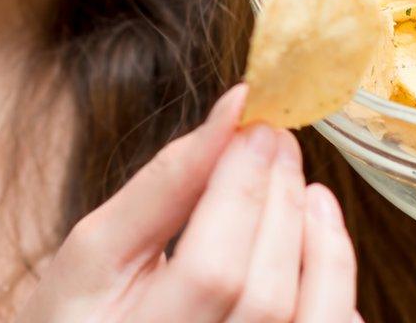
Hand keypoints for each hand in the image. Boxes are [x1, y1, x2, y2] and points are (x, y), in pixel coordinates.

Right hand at [17, 84, 359, 322]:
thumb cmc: (79, 309)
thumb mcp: (98, 248)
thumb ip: (164, 185)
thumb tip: (233, 111)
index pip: (211, 272)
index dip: (242, 193)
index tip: (255, 127)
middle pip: (266, 298)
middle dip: (282, 207)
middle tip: (280, 142)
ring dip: (325, 248)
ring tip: (311, 192)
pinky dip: (336, 296)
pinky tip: (317, 252)